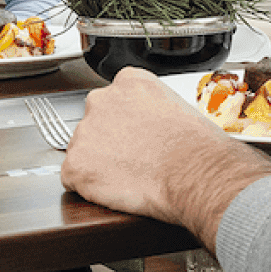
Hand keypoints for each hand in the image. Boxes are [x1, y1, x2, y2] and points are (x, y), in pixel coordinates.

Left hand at [60, 67, 270, 246]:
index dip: (125, 126)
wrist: (194, 173)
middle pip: (95, 123)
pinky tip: (115, 190)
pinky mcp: (76, 164)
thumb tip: (152, 126)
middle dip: (109, 142)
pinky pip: (74, 179)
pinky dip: (89, 188)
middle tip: (133, 161)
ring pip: (83, 150)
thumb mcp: (177, 107)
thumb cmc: (196, 148)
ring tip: (129, 177)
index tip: (135, 139)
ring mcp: (84, 132)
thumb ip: (152, 109)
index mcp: (127, 81)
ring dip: (99, 164)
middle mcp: (101, 99)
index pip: (114, 101)